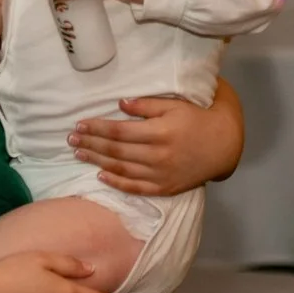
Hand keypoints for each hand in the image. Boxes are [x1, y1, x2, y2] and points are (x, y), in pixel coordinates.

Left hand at [73, 95, 231, 193]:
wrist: (222, 146)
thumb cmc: (196, 120)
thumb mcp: (175, 105)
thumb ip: (147, 106)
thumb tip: (120, 104)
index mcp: (160, 132)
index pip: (120, 131)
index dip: (98, 128)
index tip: (80, 124)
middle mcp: (158, 155)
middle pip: (116, 150)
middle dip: (91, 143)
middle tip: (70, 138)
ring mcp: (160, 174)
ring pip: (122, 168)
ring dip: (97, 161)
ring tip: (78, 153)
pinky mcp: (164, 188)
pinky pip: (135, 187)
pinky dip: (116, 182)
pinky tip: (100, 176)